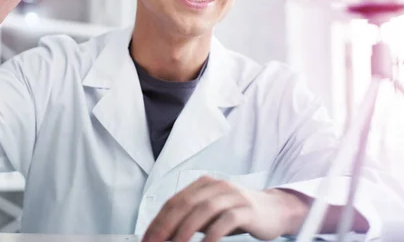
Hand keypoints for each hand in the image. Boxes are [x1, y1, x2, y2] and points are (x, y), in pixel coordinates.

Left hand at [142, 176, 309, 241]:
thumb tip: (164, 234)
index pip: (174, 201)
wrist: (274, 210)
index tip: (147, 238)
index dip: (158, 220)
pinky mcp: (247, 209)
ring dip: (186, 230)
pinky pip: (226, 220)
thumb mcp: (211, 213)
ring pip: (203, 210)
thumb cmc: (237, 213)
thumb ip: (190, 218)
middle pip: (185, 203)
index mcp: (203, 184)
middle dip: (166, 225)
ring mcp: (232, 195)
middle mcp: (216, 186)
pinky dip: (212, 234)